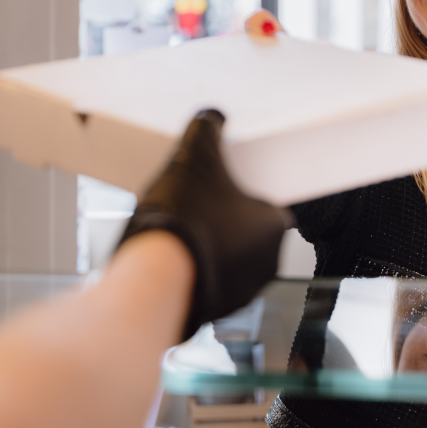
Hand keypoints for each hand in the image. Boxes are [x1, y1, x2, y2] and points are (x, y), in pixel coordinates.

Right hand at [117, 109, 293, 340]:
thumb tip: (212, 117)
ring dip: (210, 248)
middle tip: (195, 205)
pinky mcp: (215, 310)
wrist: (153, 275)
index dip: (242, 193)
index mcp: (274, 224)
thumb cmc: (182, 220)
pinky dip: (195, 273)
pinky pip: (209, 284)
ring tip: (180, 230)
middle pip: (247, 231)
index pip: (269, 203)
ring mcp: (242, 291)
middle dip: (224, 220)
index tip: (222, 187)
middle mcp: (267, 262)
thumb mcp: (195, 155)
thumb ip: (207, 128)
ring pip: (230, 260)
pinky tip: (171, 258)